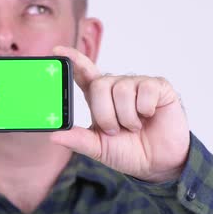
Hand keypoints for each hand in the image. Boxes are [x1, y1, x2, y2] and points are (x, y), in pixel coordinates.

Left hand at [50, 46, 189, 182]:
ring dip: (126, 116)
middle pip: (100, 84)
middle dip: (105, 113)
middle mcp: (116, 86)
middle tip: (115, 130)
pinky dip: (145, 110)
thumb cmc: (128, 151)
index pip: (83, 73)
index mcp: (99, 97)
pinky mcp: (158, 86)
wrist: (158, 163)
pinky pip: (145, 90)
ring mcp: (137, 84)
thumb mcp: (99, 148)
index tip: (57, 50)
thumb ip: (78, 140)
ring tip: (135, 126)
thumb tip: (54, 136)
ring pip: (122, 90)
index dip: (72, 60)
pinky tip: (150, 116)